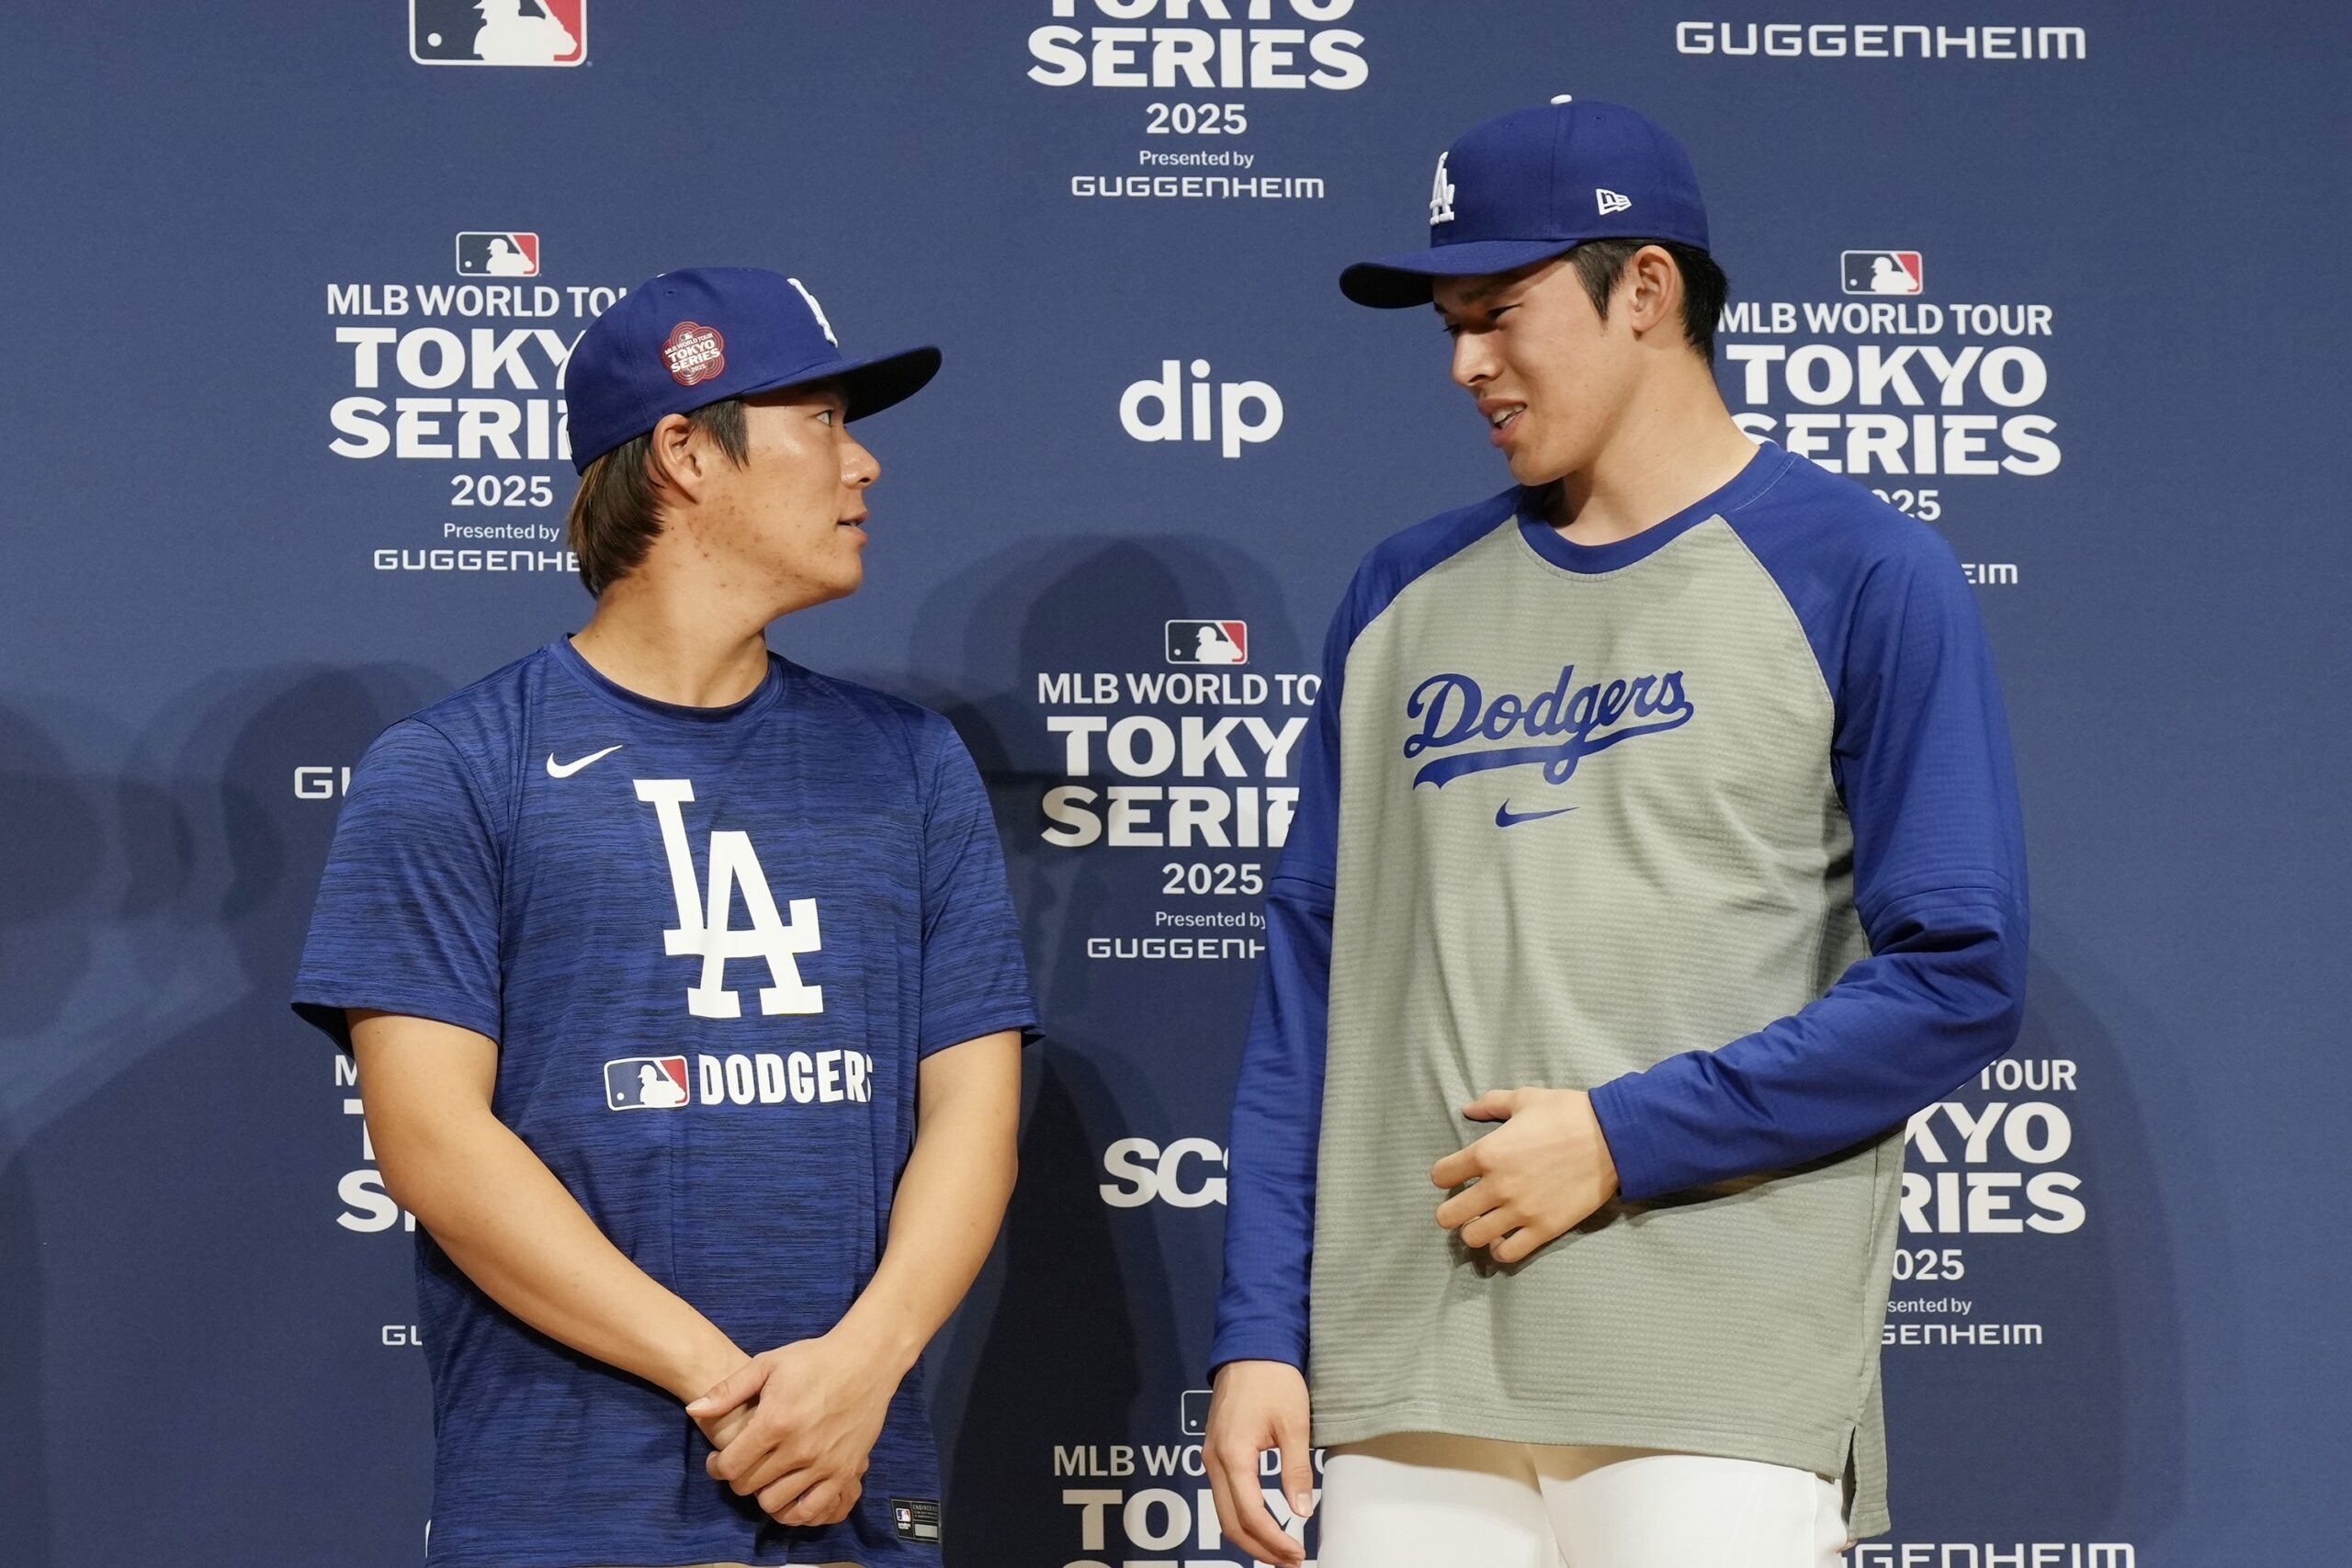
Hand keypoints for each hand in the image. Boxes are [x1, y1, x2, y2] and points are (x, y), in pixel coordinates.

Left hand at [687, 1332, 897, 1526]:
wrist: (866, 1361)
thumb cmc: (813, 1359)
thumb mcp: (767, 1364)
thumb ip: (728, 1391)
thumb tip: (693, 1411)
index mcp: (775, 1421)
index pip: (730, 1466)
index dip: (716, 1467)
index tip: (718, 1460)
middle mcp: (798, 1448)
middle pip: (749, 1486)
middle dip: (738, 1478)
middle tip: (742, 1465)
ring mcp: (823, 1464)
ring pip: (775, 1503)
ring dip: (763, 1494)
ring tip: (765, 1478)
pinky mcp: (845, 1472)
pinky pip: (812, 1510)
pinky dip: (795, 1510)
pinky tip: (790, 1494)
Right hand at [1205, 1359, 1313, 1567]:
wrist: (1251, 1347)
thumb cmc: (1273, 1380)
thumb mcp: (1294, 1425)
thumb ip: (1296, 1471)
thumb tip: (1302, 1511)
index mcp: (1234, 1456)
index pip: (1251, 1514)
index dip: (1274, 1540)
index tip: (1298, 1552)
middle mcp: (1214, 1461)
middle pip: (1230, 1522)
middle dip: (1260, 1548)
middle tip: (1290, 1559)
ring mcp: (1210, 1456)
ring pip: (1223, 1511)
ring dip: (1250, 1535)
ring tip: (1280, 1547)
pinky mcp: (1214, 1451)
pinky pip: (1222, 1494)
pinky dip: (1242, 1515)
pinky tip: (1264, 1521)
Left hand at [1432, 1087, 1619, 1264]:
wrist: (1613, 1138)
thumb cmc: (1567, 1114)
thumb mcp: (1525, 1098)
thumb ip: (1491, 1104)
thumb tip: (1467, 1109)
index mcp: (1488, 1152)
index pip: (1441, 1176)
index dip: (1445, 1175)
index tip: (1457, 1175)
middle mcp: (1498, 1186)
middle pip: (1448, 1216)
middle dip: (1452, 1211)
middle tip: (1466, 1204)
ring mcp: (1520, 1211)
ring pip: (1473, 1238)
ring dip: (1474, 1230)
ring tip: (1486, 1221)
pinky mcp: (1544, 1229)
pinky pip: (1508, 1253)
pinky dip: (1501, 1249)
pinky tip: (1505, 1237)